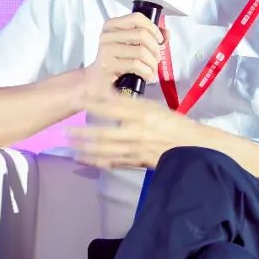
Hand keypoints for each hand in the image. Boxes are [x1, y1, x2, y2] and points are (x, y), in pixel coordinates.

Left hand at [67, 93, 199, 169]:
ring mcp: (136, 149)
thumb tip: (107, 96)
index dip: (92, 104)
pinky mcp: (137, 161)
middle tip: (65, 131)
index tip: (76, 100)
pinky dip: (97, 161)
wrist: (193, 146)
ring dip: (85, 149)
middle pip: (104, 133)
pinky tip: (84, 159)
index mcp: (143, 114)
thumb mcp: (156, 107)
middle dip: (82, 133)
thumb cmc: (174, 124)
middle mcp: (137, 132)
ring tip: (69, 146)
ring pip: (105, 150)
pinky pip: (113, 162)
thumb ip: (132, 104)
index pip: (112, 108)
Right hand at [84, 12, 166, 96]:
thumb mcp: (131, 45)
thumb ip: (150, 37)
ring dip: (153, 63)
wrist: (96, 82)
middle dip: (155, 48)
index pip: (137, 18)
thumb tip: (167, 34)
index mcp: (112, 25)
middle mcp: (107, 35)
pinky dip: (147, 72)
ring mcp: (106, 50)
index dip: (153, 28)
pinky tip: (148, 77)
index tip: (159, 40)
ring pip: (141, 51)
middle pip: (142, 34)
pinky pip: (136, 65)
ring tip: (152, 70)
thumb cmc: (116, 62)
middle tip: (157, 58)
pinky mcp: (108, 65)